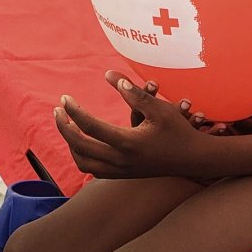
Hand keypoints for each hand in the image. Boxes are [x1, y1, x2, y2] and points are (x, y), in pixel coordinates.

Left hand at [54, 71, 221, 179]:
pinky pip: (93, 170)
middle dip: (64, 128)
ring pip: (83, 163)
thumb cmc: (179, 131)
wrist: (194, 160)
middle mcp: (121, 160)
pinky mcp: (123, 175)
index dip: (74, 112)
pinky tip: (82, 142)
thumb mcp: (161, 109)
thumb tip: (111, 77)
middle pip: (80, 147)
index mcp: (128, 143)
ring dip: (71, 144)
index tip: (65, 98)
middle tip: (57, 111)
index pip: (90, 128)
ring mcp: (121, 171)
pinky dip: (82, 156)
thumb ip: (136, 94)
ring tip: (67, 126)